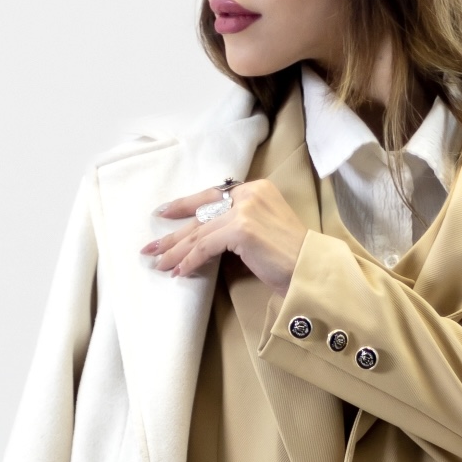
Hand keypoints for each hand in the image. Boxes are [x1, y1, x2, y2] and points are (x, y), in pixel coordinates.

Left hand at [144, 178, 305, 295]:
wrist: (309, 269)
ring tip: (159, 264)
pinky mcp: (241, 229)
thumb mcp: (263, 229)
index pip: (212, 195)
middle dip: (173, 234)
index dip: (185, 205)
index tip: (164, 214)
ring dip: (176, 251)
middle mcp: (249, 194)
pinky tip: (179, 272)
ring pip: (199, 232)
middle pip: (201, 214)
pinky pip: (205, 247)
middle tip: (151, 247)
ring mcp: (245, 210)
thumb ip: (238, 224)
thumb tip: (206, 238)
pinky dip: (190, 261)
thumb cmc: (291, 257)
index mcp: (256, 189)